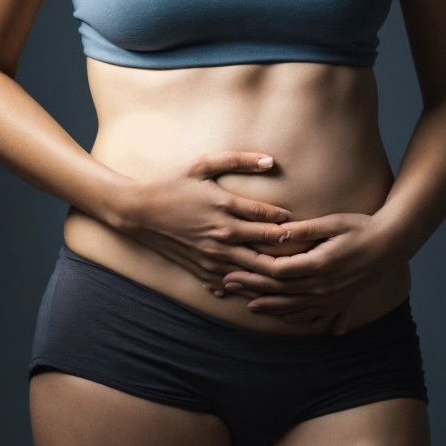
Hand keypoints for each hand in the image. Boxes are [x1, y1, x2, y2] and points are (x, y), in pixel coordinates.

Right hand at [116, 151, 291, 293]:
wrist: (138, 211)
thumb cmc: (172, 183)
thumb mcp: (202, 164)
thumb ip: (238, 160)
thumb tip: (271, 160)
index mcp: (224, 207)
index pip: (267, 218)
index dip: (287, 220)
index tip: (299, 219)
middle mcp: (222, 235)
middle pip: (267, 249)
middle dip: (289, 249)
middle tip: (307, 248)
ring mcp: (212, 256)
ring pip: (254, 271)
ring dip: (275, 271)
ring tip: (294, 270)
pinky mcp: (202, 270)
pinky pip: (233, 284)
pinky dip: (250, 285)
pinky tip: (263, 285)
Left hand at [221, 212, 399, 332]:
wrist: (392, 245)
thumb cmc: (361, 228)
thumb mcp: (333, 223)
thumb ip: (304, 230)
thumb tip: (277, 232)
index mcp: (318, 265)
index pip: (277, 272)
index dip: (252, 272)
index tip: (232, 269)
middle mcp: (323, 286)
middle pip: (280, 291)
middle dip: (252, 289)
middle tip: (229, 287)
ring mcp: (332, 297)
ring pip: (294, 308)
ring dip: (269, 307)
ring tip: (249, 306)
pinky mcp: (340, 301)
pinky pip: (314, 315)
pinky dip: (296, 317)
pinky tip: (283, 317)